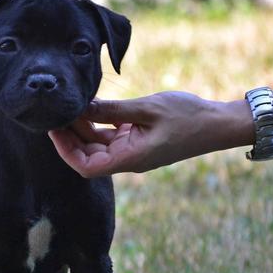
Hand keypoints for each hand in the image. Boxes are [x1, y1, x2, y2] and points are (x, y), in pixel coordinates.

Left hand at [49, 92, 253, 176]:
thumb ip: (112, 110)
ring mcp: (132, 151)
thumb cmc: (188, 116)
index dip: (65, 151)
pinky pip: (110, 137)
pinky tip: (91, 107)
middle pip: (87, 155)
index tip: (54, 130)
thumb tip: (82, 107)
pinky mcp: (137, 142)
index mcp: (129, 158)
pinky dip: (98, 124)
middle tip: (58, 112)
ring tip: (72, 106)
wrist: (218, 123)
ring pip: (97, 145)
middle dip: (70, 136)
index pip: (86, 166)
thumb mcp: (146, 108)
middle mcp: (127, 160)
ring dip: (82, 129)